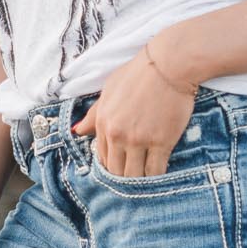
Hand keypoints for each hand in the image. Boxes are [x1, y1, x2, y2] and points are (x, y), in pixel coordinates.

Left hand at [72, 40, 197, 177]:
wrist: (169, 65)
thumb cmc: (139, 73)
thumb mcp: (109, 90)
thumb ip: (94, 114)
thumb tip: (76, 131)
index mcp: (103, 122)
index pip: (102, 158)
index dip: (111, 166)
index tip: (121, 167)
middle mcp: (118, 134)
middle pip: (116, 171)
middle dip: (123, 177)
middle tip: (133, 177)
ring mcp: (139, 140)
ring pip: (134, 176)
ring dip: (139, 181)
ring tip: (145, 182)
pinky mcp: (161, 143)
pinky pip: (155, 171)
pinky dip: (156, 177)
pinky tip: (159, 176)